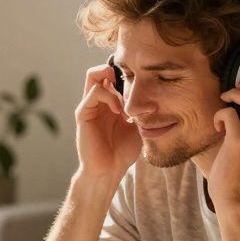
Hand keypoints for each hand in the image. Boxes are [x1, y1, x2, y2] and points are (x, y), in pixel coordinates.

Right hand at [73, 62, 140, 183]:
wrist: (109, 170)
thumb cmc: (123, 151)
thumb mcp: (138, 125)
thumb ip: (141, 108)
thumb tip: (156, 93)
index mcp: (109, 102)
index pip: (112, 74)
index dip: (125, 72)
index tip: (142, 81)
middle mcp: (97, 100)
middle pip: (101, 69)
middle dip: (117, 70)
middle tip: (132, 84)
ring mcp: (88, 106)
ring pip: (94, 75)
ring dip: (113, 83)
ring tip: (125, 102)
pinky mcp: (83, 113)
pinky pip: (94, 92)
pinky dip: (109, 96)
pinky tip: (119, 111)